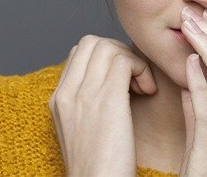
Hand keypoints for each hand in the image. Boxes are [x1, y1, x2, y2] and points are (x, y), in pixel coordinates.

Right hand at [49, 35, 156, 176]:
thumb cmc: (100, 167)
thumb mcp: (82, 131)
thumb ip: (86, 102)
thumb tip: (108, 80)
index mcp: (59, 99)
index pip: (80, 52)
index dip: (106, 57)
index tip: (123, 79)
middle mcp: (67, 92)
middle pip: (92, 42)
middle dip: (119, 52)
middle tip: (134, 78)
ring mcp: (84, 94)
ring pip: (109, 46)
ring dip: (132, 60)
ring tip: (142, 86)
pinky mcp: (107, 99)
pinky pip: (125, 60)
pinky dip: (141, 68)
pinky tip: (148, 91)